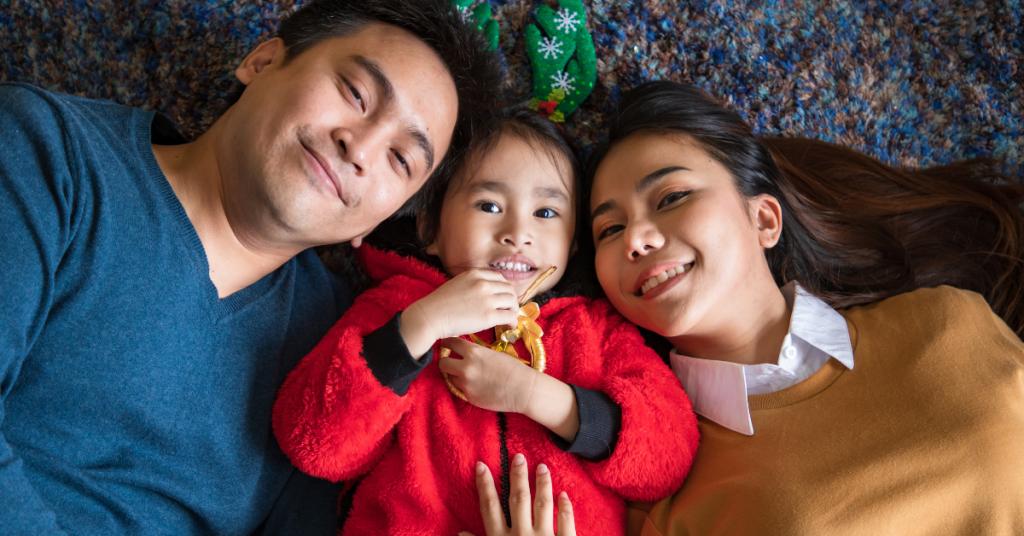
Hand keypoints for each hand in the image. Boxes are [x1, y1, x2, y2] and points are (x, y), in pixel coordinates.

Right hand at [401, 269, 518, 358]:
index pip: (499, 277)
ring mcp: (487, 299)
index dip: (504, 287)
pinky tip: (510, 325)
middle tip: (509, 308)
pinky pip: (509, 316)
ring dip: (514, 309)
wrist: (430, 316)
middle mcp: (484, 284)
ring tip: (510, 316)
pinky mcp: (489, 316)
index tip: (504, 295)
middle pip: (508, 288)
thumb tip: (485, 293)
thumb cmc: (439, 303)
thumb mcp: (457, 283)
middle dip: (511, 298)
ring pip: (512, 301)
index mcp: (475, 273)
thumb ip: (473, 284)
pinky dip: (513, 321)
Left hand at [440, 338, 579, 441]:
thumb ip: (476, 353)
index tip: (447, 345)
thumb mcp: (492, 354)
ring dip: (455, 376)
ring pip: (450, 378)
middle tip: (450, 361)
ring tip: (467, 375)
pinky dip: (465, 387)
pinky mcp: (469, 398)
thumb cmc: (513, 369)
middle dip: (445, 361)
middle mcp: (465, 368)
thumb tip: (464, 353)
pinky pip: (461, 390)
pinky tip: (477, 386)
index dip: (447, 344)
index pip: (450, 344)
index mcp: (473, 352)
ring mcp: (466, 384)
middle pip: (443, 363)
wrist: (523, 389)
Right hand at [459, 454, 575, 535]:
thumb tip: (461, 533)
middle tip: (518, 457)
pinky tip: (564, 495)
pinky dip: (565, 507)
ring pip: (543, 505)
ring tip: (542, 467)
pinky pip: (566, 522)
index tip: (481, 465)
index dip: (485, 485)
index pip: (490, 507)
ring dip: (542, 484)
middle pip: (517, 499)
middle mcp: (520, 535)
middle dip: (517, 476)